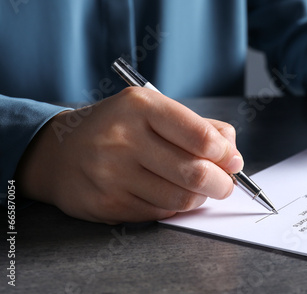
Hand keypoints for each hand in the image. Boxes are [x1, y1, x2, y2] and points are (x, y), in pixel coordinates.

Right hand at [16, 88, 243, 223]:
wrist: (60, 151)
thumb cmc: (118, 128)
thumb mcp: (154, 111)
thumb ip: (199, 127)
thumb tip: (233, 155)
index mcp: (141, 107)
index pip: (200, 136)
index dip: (226, 154)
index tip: (232, 161)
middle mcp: (123, 139)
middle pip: (195, 173)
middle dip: (222, 183)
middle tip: (226, 184)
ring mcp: (112, 174)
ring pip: (180, 199)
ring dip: (199, 197)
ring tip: (198, 188)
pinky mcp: (107, 203)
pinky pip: (160, 214)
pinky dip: (174, 207)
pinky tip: (168, 194)